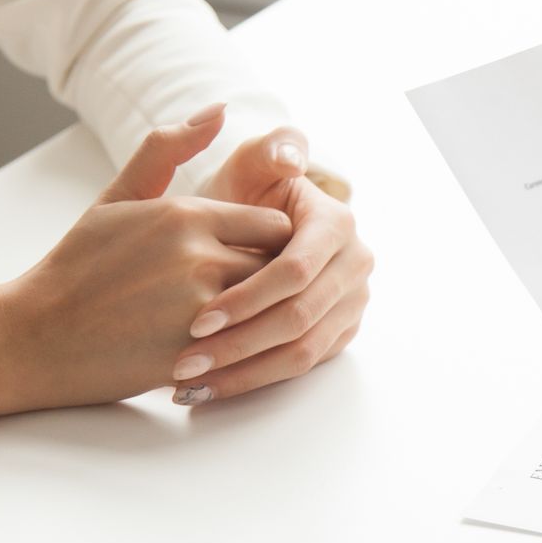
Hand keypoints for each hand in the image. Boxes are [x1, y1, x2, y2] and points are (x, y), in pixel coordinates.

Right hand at [0, 104, 292, 418]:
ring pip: (267, 308)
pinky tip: (220, 348)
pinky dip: (241, 347)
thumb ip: (166, 150)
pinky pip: (247, 347)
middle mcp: (200, 258)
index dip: (269, 244)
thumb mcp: (118, 198)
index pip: (277, 224)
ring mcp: (200, 309)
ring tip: (239, 319)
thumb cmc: (79, 265)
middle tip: (253, 290)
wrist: (35, 338)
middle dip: (271, 278)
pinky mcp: (194, 355)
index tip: (253, 256)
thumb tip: (218, 108)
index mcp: (188, 215)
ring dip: (260, 314)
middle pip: (279, 267)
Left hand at [172, 125, 373, 404]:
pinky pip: (300, 367)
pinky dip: (253, 381)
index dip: (247, 298)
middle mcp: (355, 264)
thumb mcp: (249, 166)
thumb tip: (291, 158)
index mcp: (337, 223)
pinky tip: (208, 390)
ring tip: (188, 384)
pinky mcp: (339, 333)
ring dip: (243, 372)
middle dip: (239, 344)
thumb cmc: (241, 196)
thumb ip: (267, 151)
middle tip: (186, 362)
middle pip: (298, 318)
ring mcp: (352, 302)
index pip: (295, 272)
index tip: (196, 320)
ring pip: (300, 351)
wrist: (252, 231)